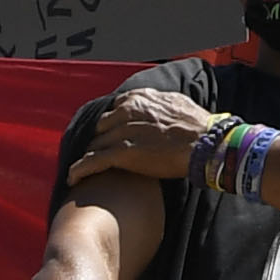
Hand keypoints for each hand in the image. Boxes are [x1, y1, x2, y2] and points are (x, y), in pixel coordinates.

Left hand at [66, 87, 221, 187]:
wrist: (206, 143)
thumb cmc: (198, 125)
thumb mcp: (177, 102)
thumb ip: (159, 102)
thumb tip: (158, 104)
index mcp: (138, 99)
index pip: (112, 110)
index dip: (110, 125)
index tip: (109, 135)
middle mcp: (125, 112)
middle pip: (100, 128)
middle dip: (98, 140)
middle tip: (98, 155)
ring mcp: (122, 133)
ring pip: (94, 145)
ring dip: (88, 156)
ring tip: (82, 170)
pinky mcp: (122, 154)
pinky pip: (92, 162)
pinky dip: (80, 170)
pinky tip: (72, 179)